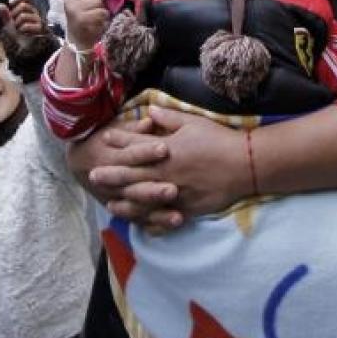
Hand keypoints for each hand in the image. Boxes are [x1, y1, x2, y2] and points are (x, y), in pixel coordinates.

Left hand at [0, 0, 45, 44]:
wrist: (31, 47)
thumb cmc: (21, 35)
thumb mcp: (11, 24)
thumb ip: (6, 15)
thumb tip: (1, 5)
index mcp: (29, 10)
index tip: (10, 3)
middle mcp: (35, 13)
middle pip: (23, 5)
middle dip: (14, 13)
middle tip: (14, 22)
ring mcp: (38, 20)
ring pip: (23, 16)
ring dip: (16, 24)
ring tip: (18, 29)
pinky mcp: (40, 28)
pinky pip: (26, 25)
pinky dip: (21, 30)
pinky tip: (23, 33)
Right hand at [65, 0, 108, 50]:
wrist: (78, 38)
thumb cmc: (83, 15)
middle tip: (94, 8)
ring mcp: (74, 8)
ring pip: (98, 1)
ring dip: (101, 8)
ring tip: (95, 14)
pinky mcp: (81, 18)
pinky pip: (100, 11)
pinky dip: (103, 15)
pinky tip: (98, 20)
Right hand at [70, 118, 181, 232]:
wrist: (79, 162)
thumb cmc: (101, 141)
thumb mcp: (112, 130)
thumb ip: (132, 129)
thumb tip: (150, 120)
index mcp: (111, 158)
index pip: (130, 155)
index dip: (146, 152)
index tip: (165, 148)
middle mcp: (112, 182)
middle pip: (135, 187)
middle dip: (154, 190)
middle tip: (173, 190)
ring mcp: (117, 199)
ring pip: (138, 209)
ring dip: (157, 214)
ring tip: (177, 216)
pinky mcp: (122, 211)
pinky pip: (139, 221)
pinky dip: (155, 226)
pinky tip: (172, 226)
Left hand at [90, 106, 248, 232]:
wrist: (243, 165)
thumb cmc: (218, 140)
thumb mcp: (193, 122)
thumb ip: (169, 118)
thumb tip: (149, 111)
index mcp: (166, 151)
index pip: (136, 146)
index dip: (120, 142)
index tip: (104, 139)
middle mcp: (165, 173)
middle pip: (132, 175)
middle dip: (111, 175)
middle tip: (92, 176)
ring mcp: (174, 193)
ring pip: (144, 201)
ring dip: (125, 203)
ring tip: (110, 205)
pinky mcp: (186, 209)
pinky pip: (164, 219)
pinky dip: (152, 223)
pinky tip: (142, 226)